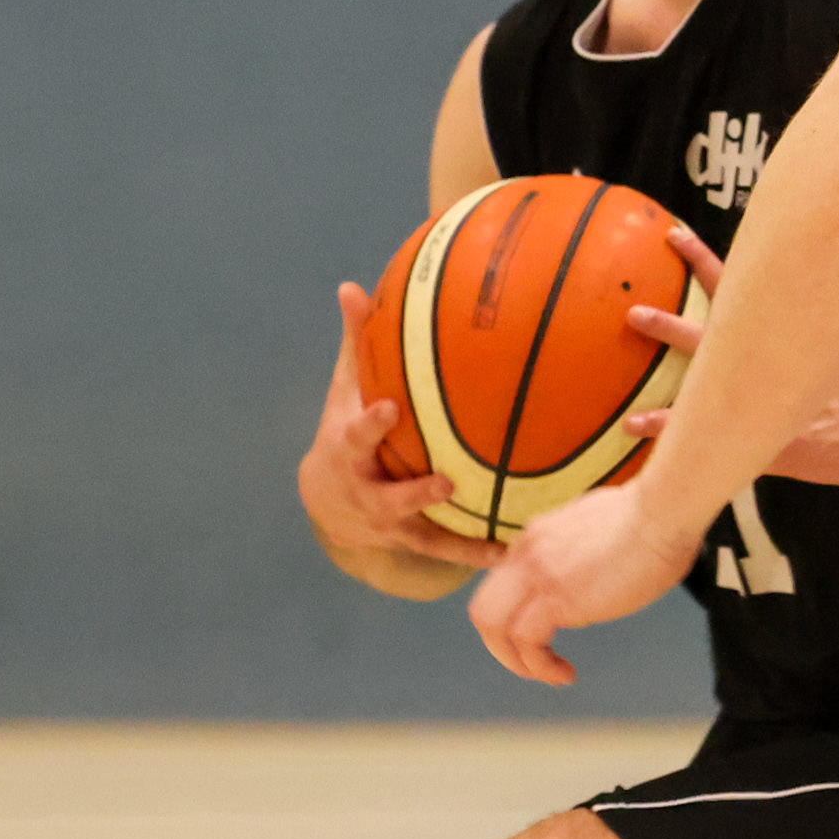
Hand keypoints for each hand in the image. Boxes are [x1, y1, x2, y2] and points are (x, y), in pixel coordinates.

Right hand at [300, 284, 499, 569]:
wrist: (326, 503)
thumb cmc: (345, 431)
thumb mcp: (345, 391)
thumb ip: (356, 342)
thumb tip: (351, 285)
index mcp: (349, 450)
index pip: (357, 435)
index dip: (371, 424)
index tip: (389, 409)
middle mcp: (366, 493)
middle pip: (388, 497)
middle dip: (413, 493)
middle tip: (447, 483)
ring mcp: (388, 523)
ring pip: (423, 535)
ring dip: (457, 541)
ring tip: (496, 541)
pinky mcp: (409, 541)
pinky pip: (444, 551)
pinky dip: (475, 553)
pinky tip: (511, 550)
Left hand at [466, 480, 703, 686]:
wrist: (663, 512)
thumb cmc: (653, 517)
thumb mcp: (599, 530)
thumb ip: (582, 550)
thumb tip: (594, 569)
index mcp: (538, 536)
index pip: (503, 584)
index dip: (516, 617)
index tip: (542, 635)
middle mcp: (528, 553)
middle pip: (483, 608)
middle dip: (500, 646)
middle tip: (531, 664)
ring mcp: (538, 573)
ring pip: (492, 626)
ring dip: (516, 661)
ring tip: (548, 675)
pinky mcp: (557, 597)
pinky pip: (527, 642)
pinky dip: (540, 667)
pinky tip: (565, 673)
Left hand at [618, 224, 838, 483]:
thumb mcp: (829, 348)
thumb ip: (795, 333)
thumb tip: (772, 320)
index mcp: (779, 337)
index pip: (736, 288)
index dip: (700, 261)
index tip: (673, 234)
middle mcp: (765, 366)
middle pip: (709, 338)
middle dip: (669, 325)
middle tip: (632, 310)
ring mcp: (762, 405)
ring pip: (702, 392)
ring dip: (662, 396)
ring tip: (628, 405)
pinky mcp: (763, 442)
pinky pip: (709, 440)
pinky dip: (671, 436)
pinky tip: (638, 430)